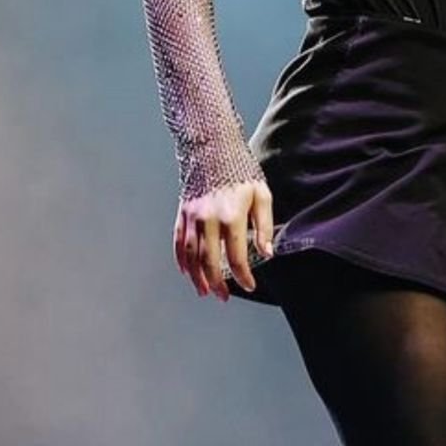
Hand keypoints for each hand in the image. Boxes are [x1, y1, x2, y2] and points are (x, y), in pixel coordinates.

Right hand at [174, 180, 273, 300]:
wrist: (213, 148)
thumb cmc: (241, 172)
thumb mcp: (262, 195)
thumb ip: (265, 226)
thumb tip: (267, 253)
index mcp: (231, 216)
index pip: (236, 256)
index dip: (243, 275)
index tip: (249, 285)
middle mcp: (208, 219)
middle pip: (209, 261)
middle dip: (217, 283)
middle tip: (223, 297)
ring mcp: (192, 217)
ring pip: (191, 255)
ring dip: (196, 277)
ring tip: (204, 291)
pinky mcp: (182, 213)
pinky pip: (178, 242)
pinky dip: (181, 260)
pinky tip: (187, 272)